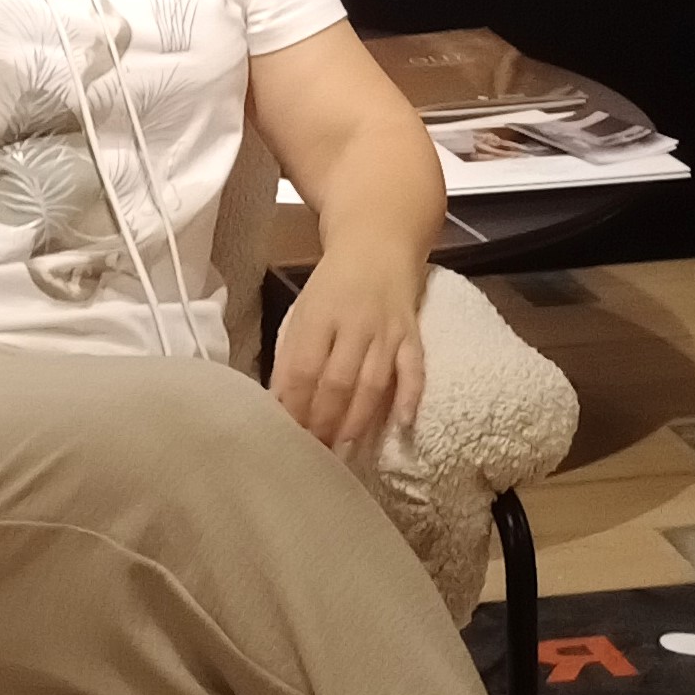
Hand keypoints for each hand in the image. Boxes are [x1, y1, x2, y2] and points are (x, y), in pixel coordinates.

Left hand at [269, 250, 424, 454]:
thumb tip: (279, 404)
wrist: (379, 242)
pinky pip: (414, 369)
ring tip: (345, 450)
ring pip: (373, 382)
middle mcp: (354, 323)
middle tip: (315, 453)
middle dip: (324, 421)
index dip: (294, 405)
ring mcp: (387, 330)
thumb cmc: (333, 285)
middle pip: (337, 381)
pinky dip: (410, 397)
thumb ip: (293, 354)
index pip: (302, 368)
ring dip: (358, 420)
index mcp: (318, 315)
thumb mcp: (304, 311)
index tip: (286, 435)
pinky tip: (402, 424)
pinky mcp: (412, 335)